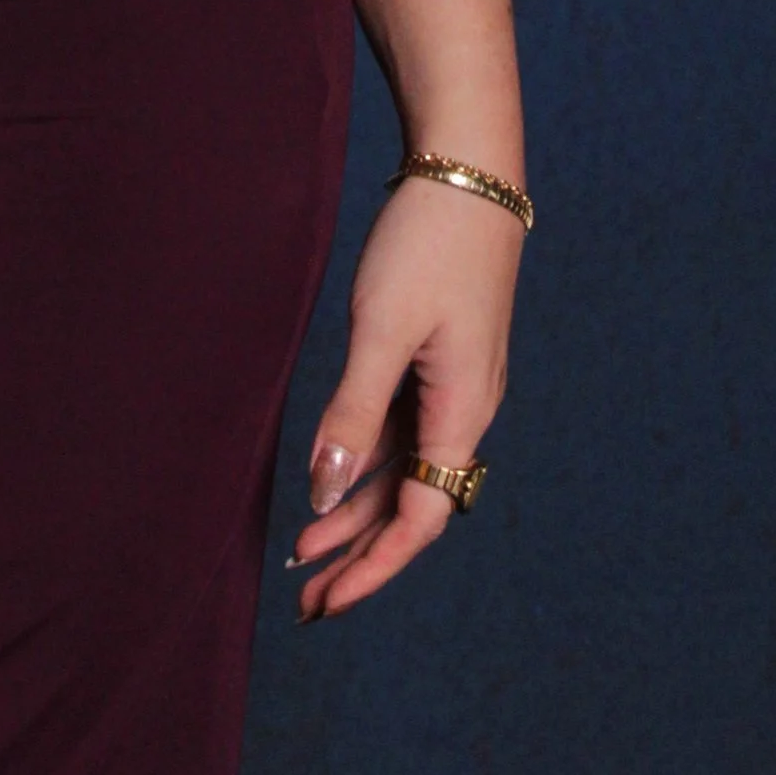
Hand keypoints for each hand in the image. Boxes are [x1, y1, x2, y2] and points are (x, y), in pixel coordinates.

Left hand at [288, 170, 521, 619]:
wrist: (470, 171)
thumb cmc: (428, 243)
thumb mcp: (382, 327)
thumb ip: (354, 411)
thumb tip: (327, 491)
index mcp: (461, 413)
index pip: (418, 519)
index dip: (372, 566)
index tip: (326, 603)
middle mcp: (464, 411)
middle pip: (411, 507)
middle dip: (360, 555)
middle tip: (305, 601)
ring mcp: (452, 386)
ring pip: (403, 472)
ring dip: (358, 512)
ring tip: (306, 552)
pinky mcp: (436, 359)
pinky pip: (400, 432)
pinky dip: (366, 462)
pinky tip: (331, 478)